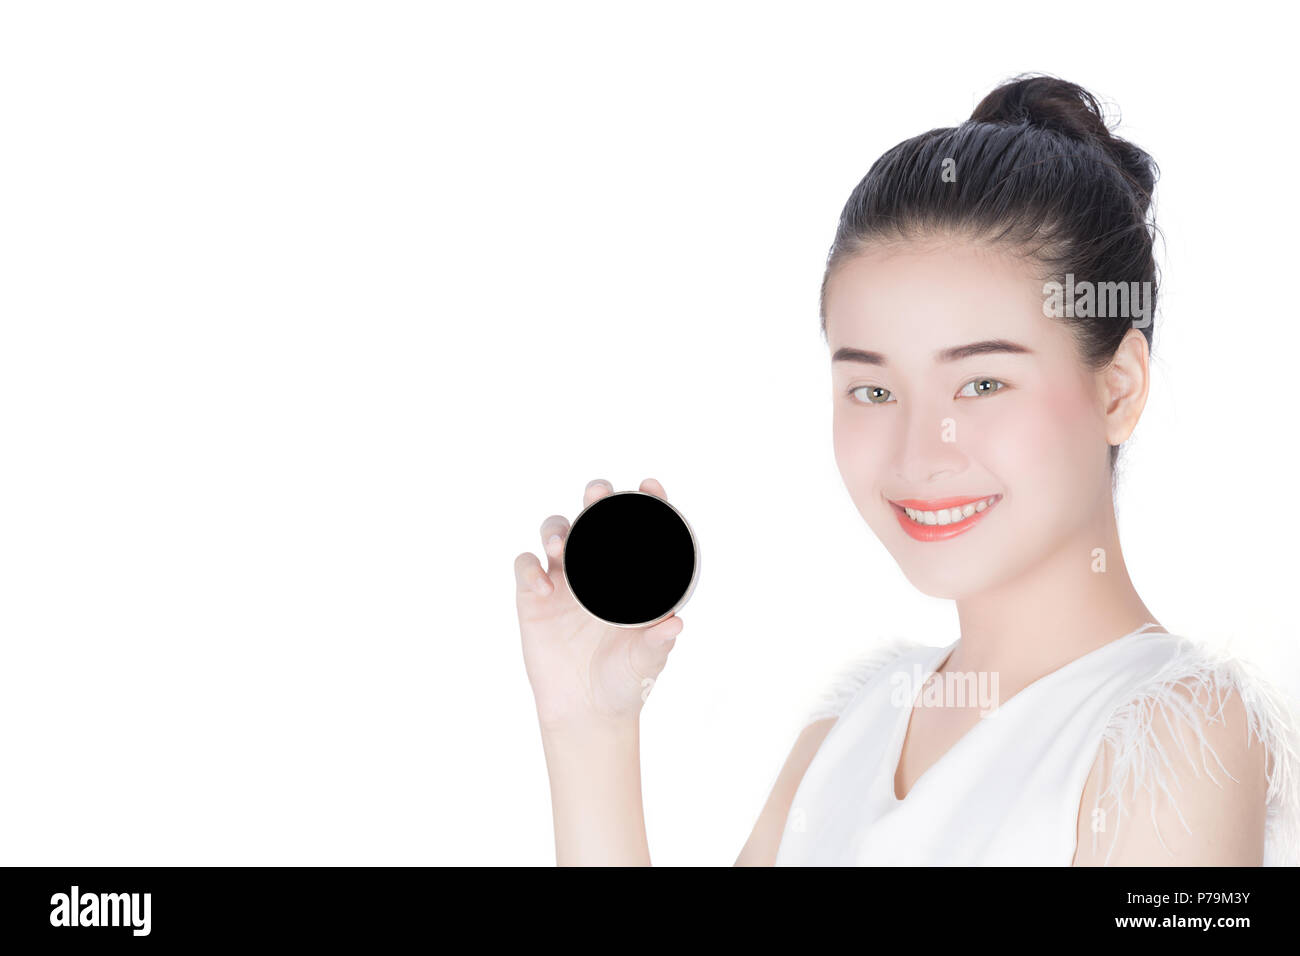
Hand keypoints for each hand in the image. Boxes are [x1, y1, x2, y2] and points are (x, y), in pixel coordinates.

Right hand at [514, 477, 684, 732]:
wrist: (586, 712)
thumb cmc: (625, 681)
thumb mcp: (646, 662)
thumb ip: (658, 644)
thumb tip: (676, 624)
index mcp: (630, 575)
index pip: (638, 526)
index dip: (645, 501)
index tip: (650, 485)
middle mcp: (596, 569)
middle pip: (592, 517)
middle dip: (595, 497)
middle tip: (598, 495)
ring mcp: (563, 580)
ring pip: (555, 531)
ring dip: (555, 527)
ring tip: (559, 543)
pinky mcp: (533, 598)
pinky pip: (525, 567)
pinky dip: (529, 568)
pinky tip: (541, 584)